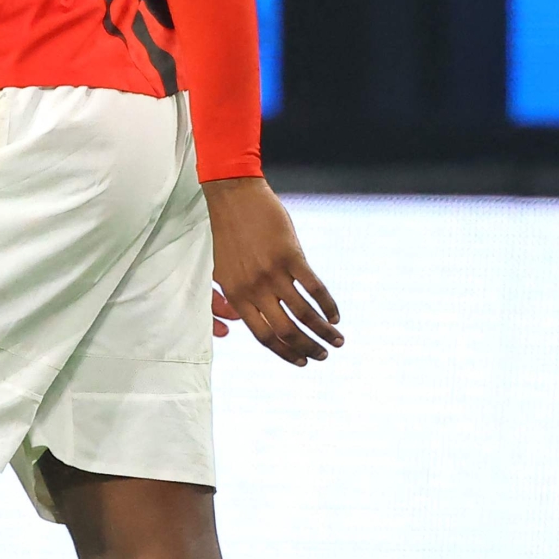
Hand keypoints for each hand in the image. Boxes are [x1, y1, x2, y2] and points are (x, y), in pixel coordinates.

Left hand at [202, 175, 342, 366]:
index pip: (262, 336)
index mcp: (235, 295)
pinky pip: (314, 288)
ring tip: (337, 339)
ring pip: (303, 314)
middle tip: (324, 354)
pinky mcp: (291, 255)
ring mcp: (273, 273)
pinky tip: (335, 314)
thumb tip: (237, 325)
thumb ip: (228, 299)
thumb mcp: (220, 270)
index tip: (302, 361)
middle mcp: (253, 288)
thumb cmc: (228, 234)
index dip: (284, 352)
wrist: (233, 196)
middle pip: (285, 330)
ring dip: (323, 331)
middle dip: (308, 348)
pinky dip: (328, 305)